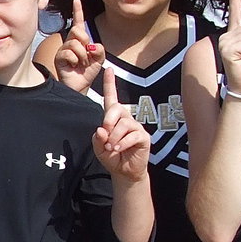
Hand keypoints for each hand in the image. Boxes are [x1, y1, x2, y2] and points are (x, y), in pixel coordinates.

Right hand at [52, 0, 105, 90]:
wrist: (80, 85)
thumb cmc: (88, 72)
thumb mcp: (99, 59)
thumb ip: (99, 50)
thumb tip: (91, 45)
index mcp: (80, 40)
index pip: (78, 22)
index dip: (77, 10)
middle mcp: (70, 42)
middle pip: (77, 30)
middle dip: (85, 41)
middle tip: (87, 54)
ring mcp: (63, 49)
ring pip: (74, 43)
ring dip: (82, 55)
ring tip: (82, 63)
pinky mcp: (59, 57)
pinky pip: (69, 53)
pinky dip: (76, 60)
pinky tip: (75, 65)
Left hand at [92, 66, 148, 180]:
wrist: (124, 172)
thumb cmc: (111, 158)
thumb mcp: (99, 148)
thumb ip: (97, 139)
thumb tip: (101, 129)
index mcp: (113, 119)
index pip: (111, 98)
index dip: (109, 83)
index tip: (108, 68)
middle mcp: (126, 119)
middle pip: (117, 108)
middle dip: (108, 121)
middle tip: (105, 136)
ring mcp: (136, 127)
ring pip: (123, 124)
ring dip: (114, 138)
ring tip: (111, 148)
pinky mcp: (143, 137)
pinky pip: (132, 135)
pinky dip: (122, 144)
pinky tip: (118, 150)